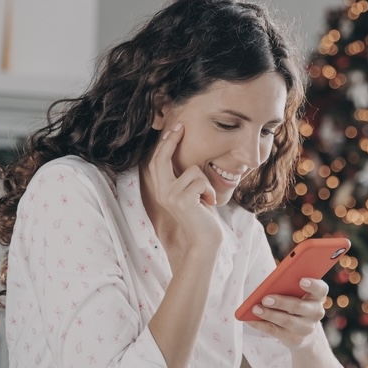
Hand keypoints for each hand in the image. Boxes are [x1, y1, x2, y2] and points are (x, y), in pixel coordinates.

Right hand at [142, 123, 223, 249]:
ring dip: (206, 183)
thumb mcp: (191, 192)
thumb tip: (188, 154)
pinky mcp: (181, 200)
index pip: (157, 161)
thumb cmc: (202, 215)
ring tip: (206, 198)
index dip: (165, 144)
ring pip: (193, 171)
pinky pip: (201, 181)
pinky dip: (210, 191)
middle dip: (172, 140)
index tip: (175, 128)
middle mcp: (161, 192)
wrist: (205, 240)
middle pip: (162, 158)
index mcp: (162, 189)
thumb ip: (185, 177)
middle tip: (182, 126)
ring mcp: (169, 196)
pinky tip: (208, 204)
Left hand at [246, 278, 328, 349]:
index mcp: (317, 296)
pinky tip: (250, 320)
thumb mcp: (298, 295)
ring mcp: (307, 328)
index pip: (320, 289)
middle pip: (299, 306)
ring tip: (256, 309)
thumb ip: (288, 287)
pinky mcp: (295, 339)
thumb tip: (267, 286)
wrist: (305, 333)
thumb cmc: (296, 305)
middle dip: (281, 302)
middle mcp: (316, 312)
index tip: (301, 280)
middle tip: (266, 298)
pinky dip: (261, 325)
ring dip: (269, 314)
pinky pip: (276, 331)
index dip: (312, 284)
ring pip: (287, 321)